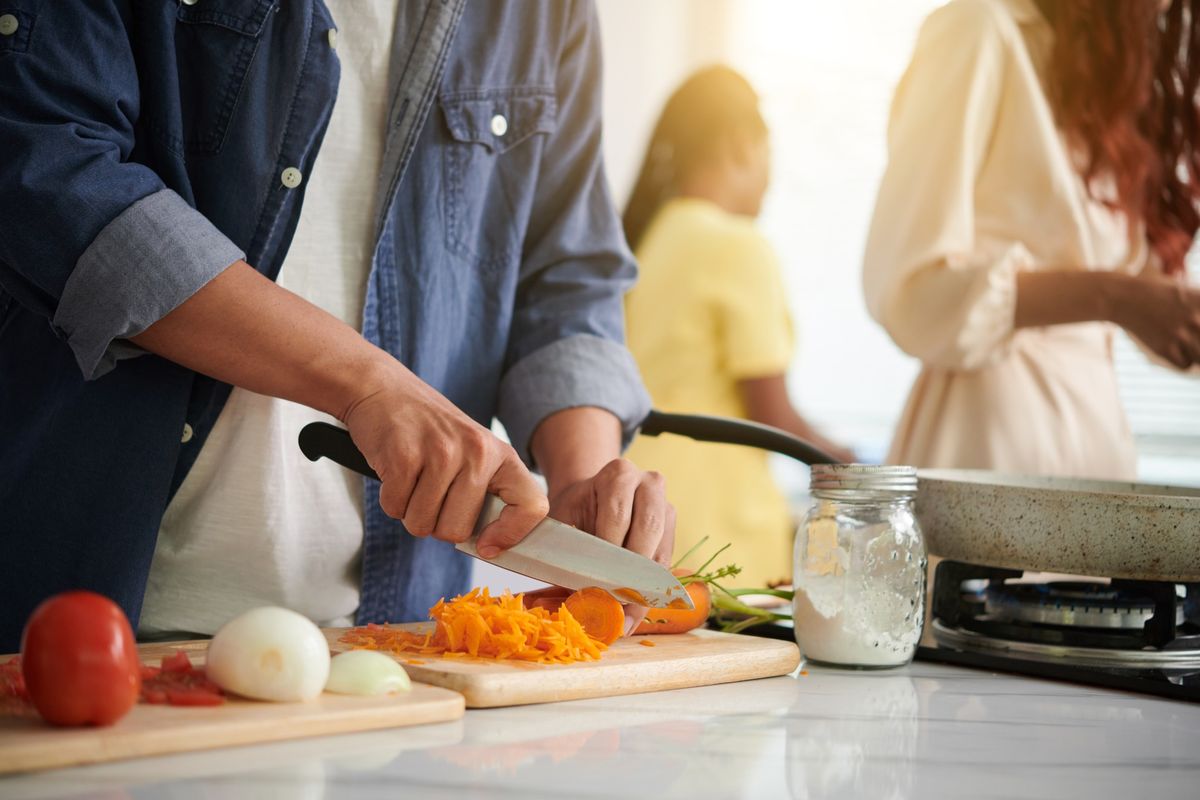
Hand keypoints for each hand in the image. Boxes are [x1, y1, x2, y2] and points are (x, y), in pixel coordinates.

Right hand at [343, 364, 547, 555]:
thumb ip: (485, 493)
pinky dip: (390, 499)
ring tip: (413, 478)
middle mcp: (477, 452)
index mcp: (500, 454)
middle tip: (430, 493)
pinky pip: (395, 508)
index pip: (532, 505)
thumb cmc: (428, 429)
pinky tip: (395, 472)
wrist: (383, 388)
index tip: (487, 545)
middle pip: (457, 530)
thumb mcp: (472, 451)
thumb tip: (490, 545)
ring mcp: (441, 452)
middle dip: (436, 523)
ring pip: (422, 524)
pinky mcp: (404, 456)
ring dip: (410, 511)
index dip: (512, 534)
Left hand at [547, 459, 675, 633]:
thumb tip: (556, 598)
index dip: (608, 552)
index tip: (596, 584)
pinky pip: (664, 566)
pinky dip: (647, 592)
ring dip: (641, 587)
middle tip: (611, 602)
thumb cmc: (574, 510)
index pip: (617, 515)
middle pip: (647, 530)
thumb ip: (560, 549)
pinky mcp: (672, 531)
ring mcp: (666, 507)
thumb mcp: (561, 520)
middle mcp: (649, 484)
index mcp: (619, 474)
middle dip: (629, 571)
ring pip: (660, 551)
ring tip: (621, 616)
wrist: (592, 498)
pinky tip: (631, 614)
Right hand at [1112, 270, 1199, 368]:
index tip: (1198, 330)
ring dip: (1198, 355)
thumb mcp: (1187, 290)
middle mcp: (1194, 318)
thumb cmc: (1157, 292)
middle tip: (1195, 340)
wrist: (1124, 298)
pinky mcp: (1164, 348)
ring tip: (1191, 348)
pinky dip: (1186, 361)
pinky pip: (1186, 365)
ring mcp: (1179, 335)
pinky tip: (1180, 352)